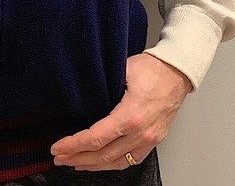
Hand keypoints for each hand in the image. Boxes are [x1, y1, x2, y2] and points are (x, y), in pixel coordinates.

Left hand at [50, 53, 192, 170]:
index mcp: (130, 116)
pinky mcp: (154, 140)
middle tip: (59, 158)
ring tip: (75, 162)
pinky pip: (131, 160)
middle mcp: (141, 133)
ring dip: (93, 165)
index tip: (58, 147)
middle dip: (77, 157)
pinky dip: (113, 164)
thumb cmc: (152, 68)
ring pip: (117, 162)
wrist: (177, 71)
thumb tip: (80, 90)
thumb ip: (102, 85)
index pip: (95, 138)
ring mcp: (149, 139)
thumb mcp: (121, 70)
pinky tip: (102, 162)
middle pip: (103, 155)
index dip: (73, 145)